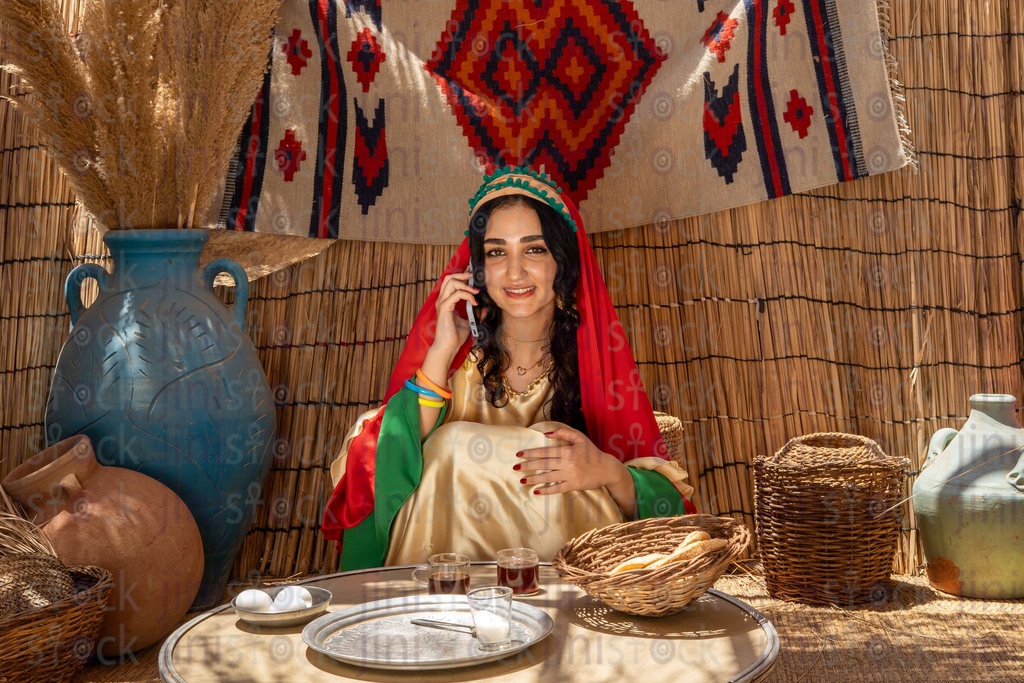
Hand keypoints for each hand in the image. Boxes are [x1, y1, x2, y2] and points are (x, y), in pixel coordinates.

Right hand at [432, 271, 477, 354]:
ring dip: (465, 284)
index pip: (451, 282)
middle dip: (462, 275)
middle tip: (473, 276)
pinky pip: (456, 294)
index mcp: (446, 301)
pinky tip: (474, 302)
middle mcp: (442, 300)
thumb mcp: (469, 322)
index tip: (472, 275)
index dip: (461, 276)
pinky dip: (467, 295)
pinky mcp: (445, 308)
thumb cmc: (455, 335)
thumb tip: (485, 308)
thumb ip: (475, 313)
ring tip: (475, 291)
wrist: (448, 347)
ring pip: (451, 282)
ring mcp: (442, 303)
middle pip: (448, 278)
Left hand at [514, 427, 631, 496]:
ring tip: (522, 480)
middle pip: (543, 464)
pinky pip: (557, 488)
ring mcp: (570, 475)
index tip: (519, 454)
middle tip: (515, 467)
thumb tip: (546, 434)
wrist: (606, 469)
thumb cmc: (591, 452)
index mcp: (567, 451)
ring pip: (548, 477)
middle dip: (528, 466)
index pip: (545, 452)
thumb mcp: (580, 438)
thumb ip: (563, 433)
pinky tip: (536, 491)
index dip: (531, 453)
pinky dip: (546, 490)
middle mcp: (567, 463)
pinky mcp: (573, 486)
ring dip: (533, 479)